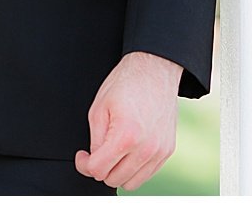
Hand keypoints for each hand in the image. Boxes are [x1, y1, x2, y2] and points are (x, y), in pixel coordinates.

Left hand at [74, 51, 181, 190]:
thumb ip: (94, 142)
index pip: (97, 170)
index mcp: (126, 136)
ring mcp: (160, 150)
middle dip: (101, 168)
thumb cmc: (127, 83)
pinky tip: (129, 151)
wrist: (155, 69)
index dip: (84, 164)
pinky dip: (135, 169)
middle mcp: (146, 147)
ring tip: (114, 153)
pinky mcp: (168, 150)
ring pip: (131, 183)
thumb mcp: (98, 109)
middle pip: (113, 180)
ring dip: (118, 172)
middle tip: (98, 152)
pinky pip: (147, 174)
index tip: (83, 155)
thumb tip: (94, 163)